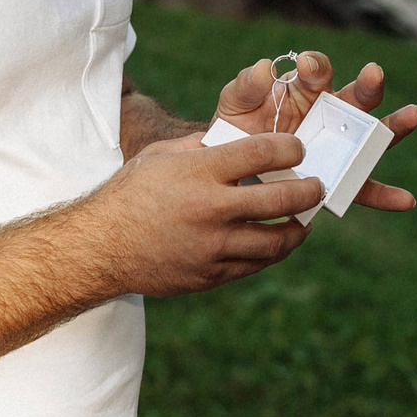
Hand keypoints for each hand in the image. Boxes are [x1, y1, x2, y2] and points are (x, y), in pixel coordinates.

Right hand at [82, 131, 325, 297]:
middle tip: (316, 187)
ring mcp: (213, 247)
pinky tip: (276, 243)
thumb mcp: (160, 157)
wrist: (99, 248)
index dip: (290, 149)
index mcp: (200, 172)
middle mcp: (212, 209)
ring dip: (297, 230)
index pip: (264, 153)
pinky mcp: (210, 275)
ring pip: (276, 241)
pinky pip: (253, 265)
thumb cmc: (129, 195)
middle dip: (309, 191)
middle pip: (282, 199)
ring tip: (304, 222)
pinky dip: (271, 253)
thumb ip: (200, 147)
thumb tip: (231, 141)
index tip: (298, 151)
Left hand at [213, 51, 416, 209]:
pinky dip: (387, 195)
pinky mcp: (339, 180)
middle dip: (367, 85)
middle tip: (373, 73)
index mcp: (306, 90)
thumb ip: (245, 85)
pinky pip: (365, 188)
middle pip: (356, 98)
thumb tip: (263, 67)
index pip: (318, 71)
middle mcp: (330, 114)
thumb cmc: (237, 128)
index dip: (315, 65)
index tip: (304, 65)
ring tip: (413, 115)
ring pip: (372, 137)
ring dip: (394, 126)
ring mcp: (339, 148)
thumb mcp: (235, 104)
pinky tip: (406, 200)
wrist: (231, 172)